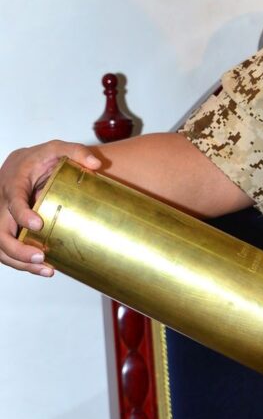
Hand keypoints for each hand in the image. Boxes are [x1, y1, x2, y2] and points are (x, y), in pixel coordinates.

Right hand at [0, 141, 100, 275]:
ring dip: (19, 261)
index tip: (38, 224)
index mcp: (14, 182)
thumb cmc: (38, 158)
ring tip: (46, 269)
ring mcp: (1, 217)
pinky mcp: (7, 227)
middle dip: (18, 249)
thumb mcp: (56, 148)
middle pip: (0, 232)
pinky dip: (20, 262)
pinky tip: (42, 268)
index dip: (22, 215)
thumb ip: (76, 152)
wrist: (21, 162)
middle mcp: (3, 202)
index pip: (13, 200)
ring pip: (0, 245)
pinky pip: (6, 249)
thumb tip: (96, 165)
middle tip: (41, 257)